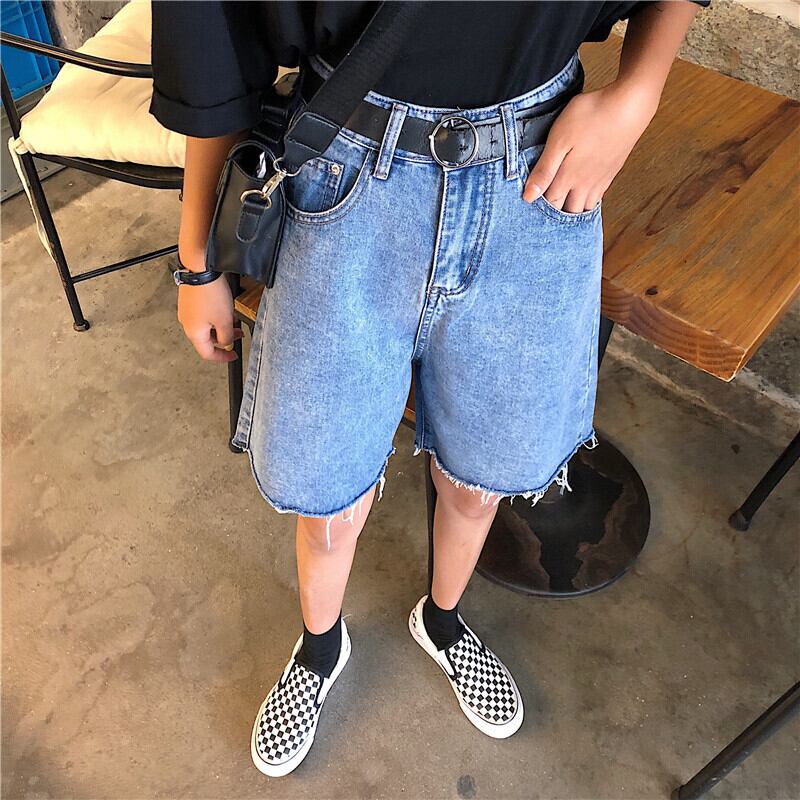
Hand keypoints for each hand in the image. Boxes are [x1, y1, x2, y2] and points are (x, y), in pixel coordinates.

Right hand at [177, 274, 241, 362]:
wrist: (199, 268)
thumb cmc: (210, 293)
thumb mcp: (225, 321)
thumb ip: (226, 337)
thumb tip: (225, 343)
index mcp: (194, 333)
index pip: (207, 353)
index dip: (222, 357)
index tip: (233, 355)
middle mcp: (187, 324)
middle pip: (207, 339)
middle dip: (224, 338)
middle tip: (237, 334)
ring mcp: (186, 312)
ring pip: (206, 326)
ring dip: (220, 326)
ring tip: (232, 319)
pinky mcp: (189, 301)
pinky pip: (202, 315)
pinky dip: (214, 317)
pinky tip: (223, 309)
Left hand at [522, 80, 660, 212]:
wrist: (629, 106)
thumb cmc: (591, 116)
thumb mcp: (558, 140)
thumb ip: (544, 170)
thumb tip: (528, 197)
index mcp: (568, 177)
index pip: (550, 203)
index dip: (539, 208)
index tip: (530, 205)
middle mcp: (585, 183)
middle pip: (568, 211)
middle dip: (556, 215)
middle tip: (545, 212)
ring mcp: (600, 178)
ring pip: (585, 207)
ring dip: (573, 211)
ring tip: (563, 208)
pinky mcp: (612, 171)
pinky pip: (598, 197)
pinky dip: (589, 202)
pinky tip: (584, 196)